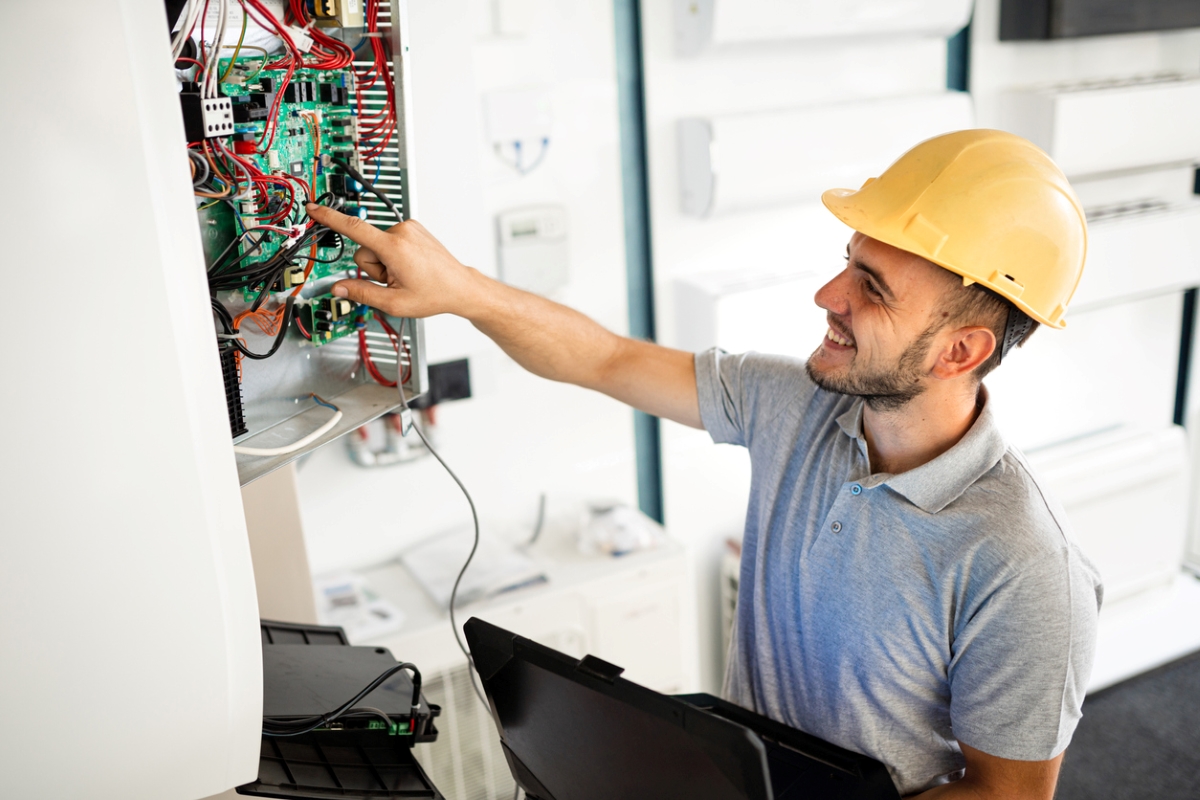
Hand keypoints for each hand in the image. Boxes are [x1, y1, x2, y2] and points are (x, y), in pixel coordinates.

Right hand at [304, 203, 478, 318]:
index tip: (314, 209)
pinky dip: (394, 255)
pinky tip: (410, 266)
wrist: (460, 287)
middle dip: (374, 268)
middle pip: (365, 249)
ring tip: (405, 274)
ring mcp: (408, 228)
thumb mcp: (394, 303)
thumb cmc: (435, 294)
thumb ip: (362, 294)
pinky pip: (389, 241)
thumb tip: (338, 288)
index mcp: (394, 247)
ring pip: (376, 246)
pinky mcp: (412, 229)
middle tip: (395, 280)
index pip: (354, 228)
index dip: (330, 218)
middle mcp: (401, 231)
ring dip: (385, 263)